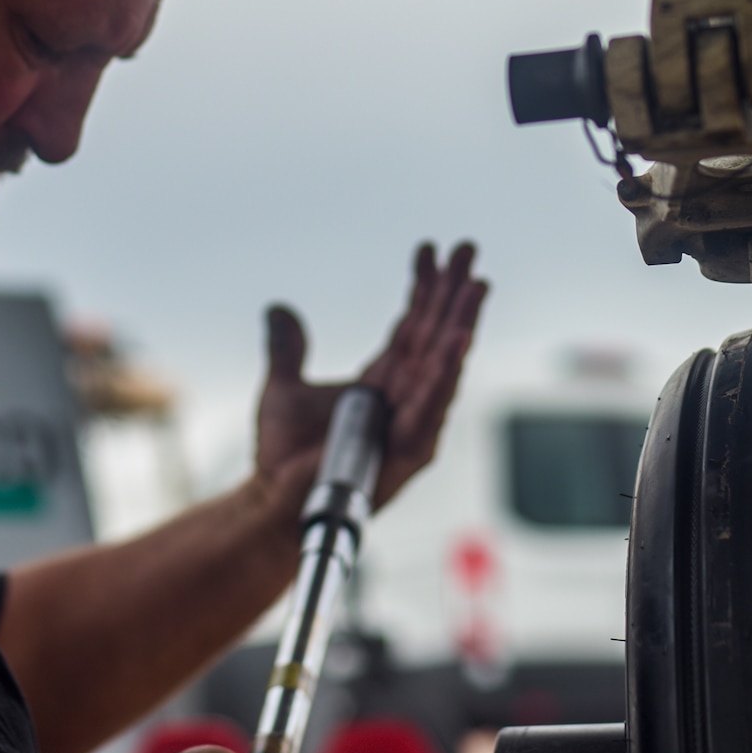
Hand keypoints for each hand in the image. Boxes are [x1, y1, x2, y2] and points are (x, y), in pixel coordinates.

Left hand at [255, 243, 488, 523]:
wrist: (276, 503)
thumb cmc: (285, 457)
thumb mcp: (283, 388)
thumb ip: (287, 348)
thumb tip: (278, 309)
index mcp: (384, 381)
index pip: (412, 325)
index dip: (424, 287)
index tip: (432, 250)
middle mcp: (405, 398)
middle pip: (435, 335)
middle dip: (453, 292)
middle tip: (467, 249)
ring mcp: (412, 423)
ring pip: (443, 364)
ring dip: (461, 323)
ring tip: (475, 285)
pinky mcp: (411, 451)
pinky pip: (431, 404)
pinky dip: (445, 371)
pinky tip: (458, 338)